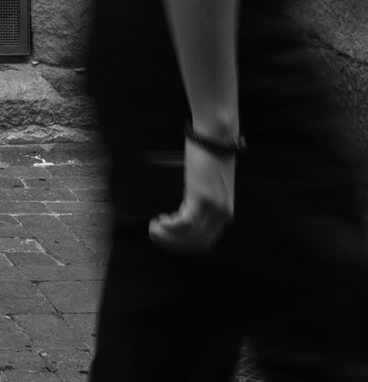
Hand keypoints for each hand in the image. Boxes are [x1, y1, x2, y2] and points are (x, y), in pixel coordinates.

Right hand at [150, 136, 236, 252]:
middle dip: (172, 244)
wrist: (216, 136)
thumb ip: (203, 201)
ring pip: (188, 237)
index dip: (182, 246)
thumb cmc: (210, 156)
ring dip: (167, 237)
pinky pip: (184, 223)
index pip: (204, 244)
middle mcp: (223, 215)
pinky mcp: (202, 198)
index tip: (166, 237)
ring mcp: (214, 208)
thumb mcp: (211, 185)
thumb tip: (186, 210)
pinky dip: (169, 227)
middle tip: (155, 234)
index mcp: (226, 214)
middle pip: (196, 244)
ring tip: (154, 227)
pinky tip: (160, 220)